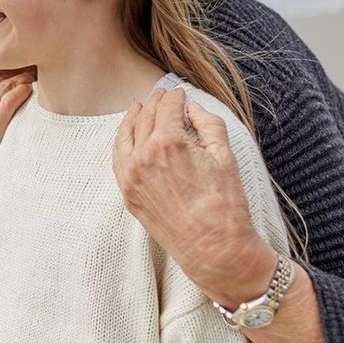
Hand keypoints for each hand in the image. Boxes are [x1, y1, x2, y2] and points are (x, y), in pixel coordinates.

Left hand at [112, 87, 274, 297]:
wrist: (215, 249)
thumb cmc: (225, 205)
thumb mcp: (225, 156)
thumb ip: (208, 123)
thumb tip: (192, 108)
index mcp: (168, 142)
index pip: (167, 107)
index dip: (175, 96)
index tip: (180, 92)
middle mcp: (143, 156)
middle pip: (146, 118)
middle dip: (155, 103)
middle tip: (163, 95)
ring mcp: (131, 176)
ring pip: (126, 135)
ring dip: (134, 118)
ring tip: (140, 107)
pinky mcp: (128, 194)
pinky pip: (118, 159)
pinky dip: (122, 142)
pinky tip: (129, 136)